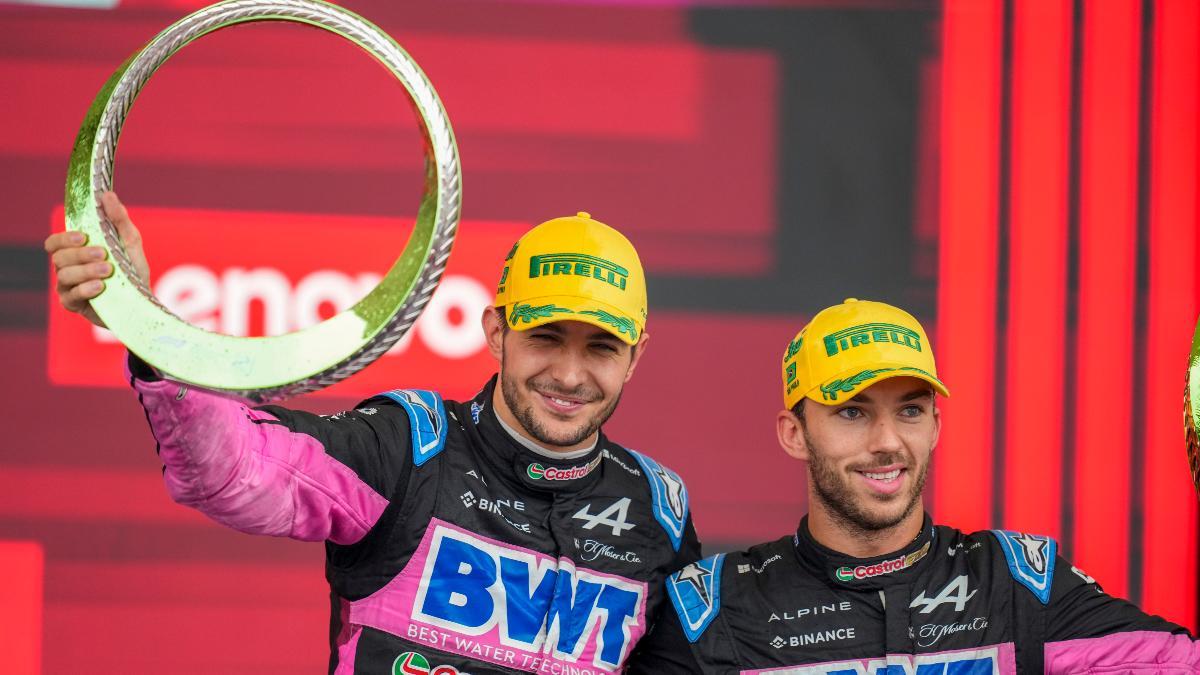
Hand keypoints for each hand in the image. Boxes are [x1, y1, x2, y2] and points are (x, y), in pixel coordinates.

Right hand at [44, 191, 149, 327]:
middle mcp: (67, 268)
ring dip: (86, 271)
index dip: (63, 238)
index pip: (54, 242)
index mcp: (76, 252)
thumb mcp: (130, 243)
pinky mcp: (74, 305)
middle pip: (59, 257)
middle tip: (103, 254)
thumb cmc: (132, 272)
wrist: (142, 303)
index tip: (83, 236)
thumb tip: (107, 195)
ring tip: (108, 270)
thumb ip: (119, 219)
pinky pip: (70, 296)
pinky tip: (100, 287)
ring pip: (64, 275)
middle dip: (80, 254)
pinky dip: (85, 289)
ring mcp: (68, 288)